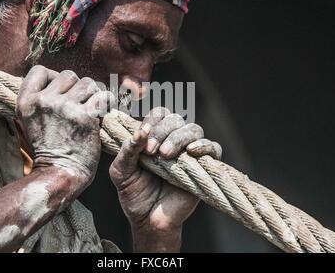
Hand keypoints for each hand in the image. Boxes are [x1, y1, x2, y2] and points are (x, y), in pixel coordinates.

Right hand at [17, 66, 115, 194]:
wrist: (60, 173)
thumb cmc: (49, 148)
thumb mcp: (29, 121)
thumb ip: (38, 99)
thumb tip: (57, 78)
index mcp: (26, 102)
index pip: (40, 71)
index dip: (54, 78)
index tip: (62, 93)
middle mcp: (44, 101)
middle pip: (69, 75)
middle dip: (78, 88)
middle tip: (80, 106)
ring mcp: (64, 107)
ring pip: (88, 83)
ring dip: (94, 95)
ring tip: (91, 110)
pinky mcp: (85, 116)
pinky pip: (103, 96)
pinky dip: (107, 103)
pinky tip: (103, 112)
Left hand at [109, 108, 221, 250]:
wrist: (148, 220)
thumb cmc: (134, 194)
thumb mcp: (121, 172)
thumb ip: (126, 151)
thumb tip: (140, 133)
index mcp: (154, 136)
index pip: (159, 114)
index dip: (152, 121)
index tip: (143, 138)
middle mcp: (173, 140)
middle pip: (176, 119)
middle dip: (163, 131)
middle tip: (152, 151)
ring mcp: (190, 153)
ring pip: (194, 129)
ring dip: (179, 137)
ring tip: (166, 155)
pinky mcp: (204, 167)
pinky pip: (214, 148)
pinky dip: (204, 146)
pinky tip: (191, 152)